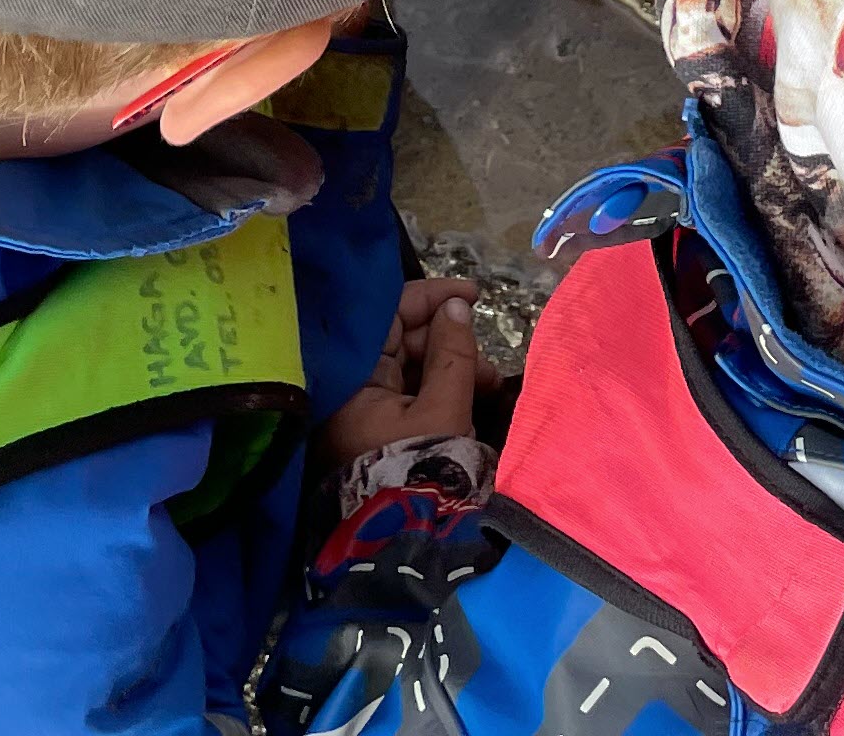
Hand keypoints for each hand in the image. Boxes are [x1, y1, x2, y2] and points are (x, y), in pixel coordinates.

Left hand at [319, 280, 480, 463]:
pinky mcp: (386, 433)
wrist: (408, 548)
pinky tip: (477, 397)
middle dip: (450, 341)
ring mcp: (368, 413)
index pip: (386, 316)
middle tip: (488, 361)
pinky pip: (415, 395)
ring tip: (491, 385)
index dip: (429, 299)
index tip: (472, 295)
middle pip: (401, 341)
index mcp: (351, 380)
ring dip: (454, 367)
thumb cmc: (421, 473)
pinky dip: (445, 390)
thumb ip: (453, 354)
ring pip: (413, 369)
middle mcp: (352, 391)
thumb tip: (456, 307)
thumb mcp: (444, 411)